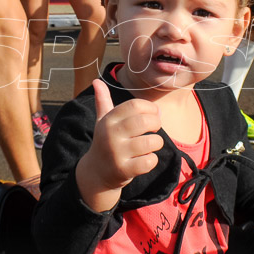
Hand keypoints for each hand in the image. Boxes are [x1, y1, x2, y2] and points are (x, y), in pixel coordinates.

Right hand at [76, 79, 163, 206]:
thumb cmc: (105, 141)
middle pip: (145, 121)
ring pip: (151, 142)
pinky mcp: (124, 170)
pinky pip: (149, 161)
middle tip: (155, 128)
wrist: (97, 172)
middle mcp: (111, 135)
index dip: (150, 108)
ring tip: (150, 144)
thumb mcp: (102, 121)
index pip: (135, 105)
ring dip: (157, 143)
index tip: (153, 114)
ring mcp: (117, 153)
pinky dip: (152, 160)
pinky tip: (145, 159)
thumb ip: (103, 100)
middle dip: (156, 123)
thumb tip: (96, 81)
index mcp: (108, 120)